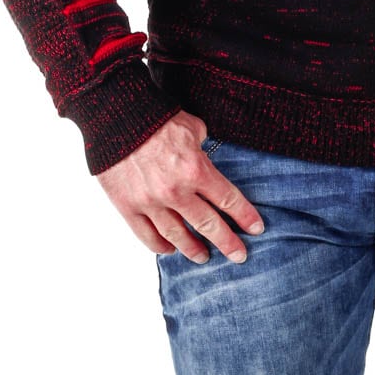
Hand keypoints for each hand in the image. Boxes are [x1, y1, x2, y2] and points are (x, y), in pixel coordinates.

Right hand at [96, 110, 264, 263]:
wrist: (117, 117)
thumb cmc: (156, 118)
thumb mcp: (192, 127)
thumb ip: (202, 148)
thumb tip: (206, 156)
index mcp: (196, 170)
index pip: (228, 200)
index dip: (245, 216)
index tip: (257, 229)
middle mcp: (176, 192)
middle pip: (208, 225)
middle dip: (228, 243)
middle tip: (239, 256)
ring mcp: (151, 203)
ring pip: (178, 237)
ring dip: (194, 250)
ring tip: (204, 257)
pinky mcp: (128, 207)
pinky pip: (147, 236)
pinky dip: (160, 246)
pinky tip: (170, 249)